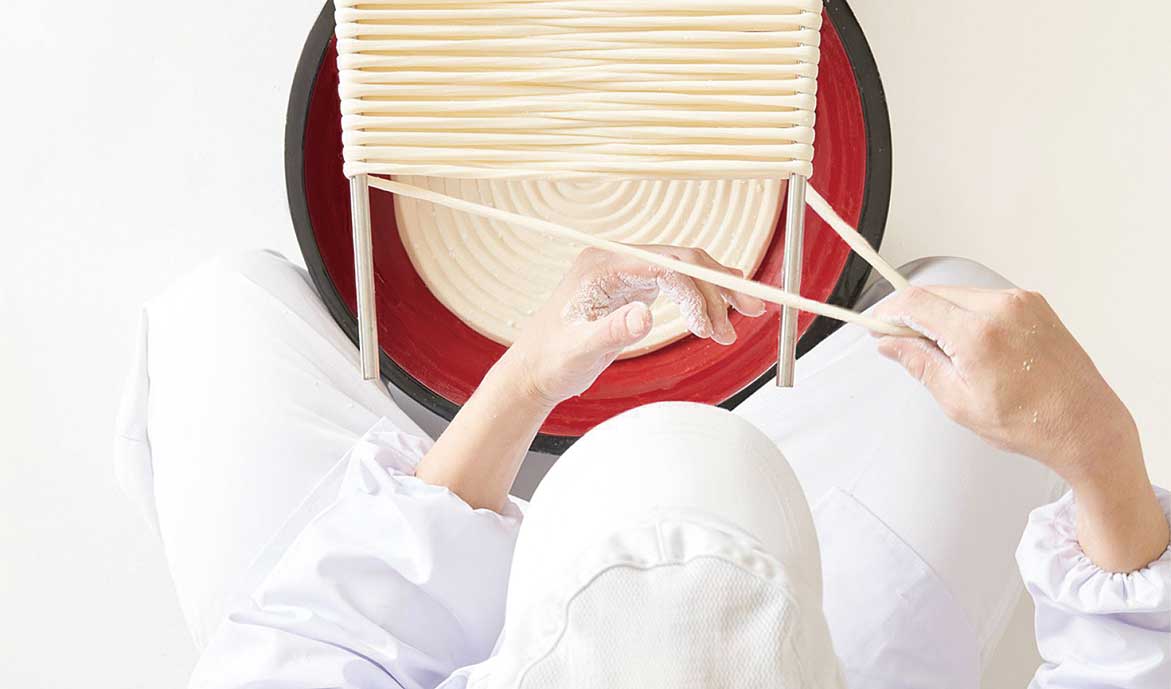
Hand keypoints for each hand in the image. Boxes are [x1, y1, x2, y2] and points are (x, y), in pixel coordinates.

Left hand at [509, 245, 766, 405]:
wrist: (532, 373)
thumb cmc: (550, 361)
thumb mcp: (580, 351)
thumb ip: (612, 331)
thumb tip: (646, 315)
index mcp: (603, 264)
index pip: (668, 263)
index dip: (701, 289)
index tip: (717, 326)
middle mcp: (615, 260)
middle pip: (681, 261)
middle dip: (719, 287)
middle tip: (752, 312)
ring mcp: (623, 273)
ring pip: (682, 271)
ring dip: (712, 295)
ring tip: (735, 325)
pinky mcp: (629, 289)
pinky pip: (674, 284)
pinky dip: (697, 299)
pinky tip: (715, 316)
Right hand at [873, 286, 1166, 570]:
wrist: (1085, 424)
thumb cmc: (1030, 422)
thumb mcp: (959, 402)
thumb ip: (919, 364)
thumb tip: (890, 343)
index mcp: (979, 335)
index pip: (915, 303)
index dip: (888, 313)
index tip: (877, 326)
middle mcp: (1001, 308)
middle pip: (934, 293)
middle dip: (911, 313)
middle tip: (900, 340)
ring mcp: (1021, 302)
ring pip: (958, 294)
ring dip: (939, 313)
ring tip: (939, 348)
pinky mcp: (1033, 303)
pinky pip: (984, 298)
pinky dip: (966, 313)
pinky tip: (967, 341)